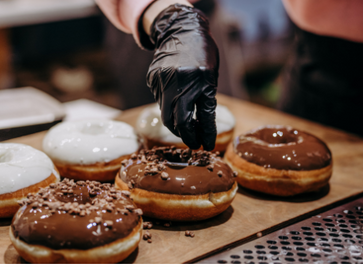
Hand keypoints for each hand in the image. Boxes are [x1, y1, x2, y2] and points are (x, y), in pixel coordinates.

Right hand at [145, 2, 218, 150]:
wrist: (182, 30)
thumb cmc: (202, 54)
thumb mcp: (210, 76)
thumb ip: (205, 100)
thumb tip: (201, 129)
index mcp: (201, 80)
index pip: (203, 116)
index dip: (204, 134)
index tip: (205, 146)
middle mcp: (180, 81)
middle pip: (177, 120)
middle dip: (185, 135)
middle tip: (191, 142)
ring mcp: (163, 80)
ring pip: (166, 112)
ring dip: (175, 120)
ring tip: (185, 120)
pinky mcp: (152, 79)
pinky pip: (159, 100)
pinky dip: (168, 103)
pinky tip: (173, 92)